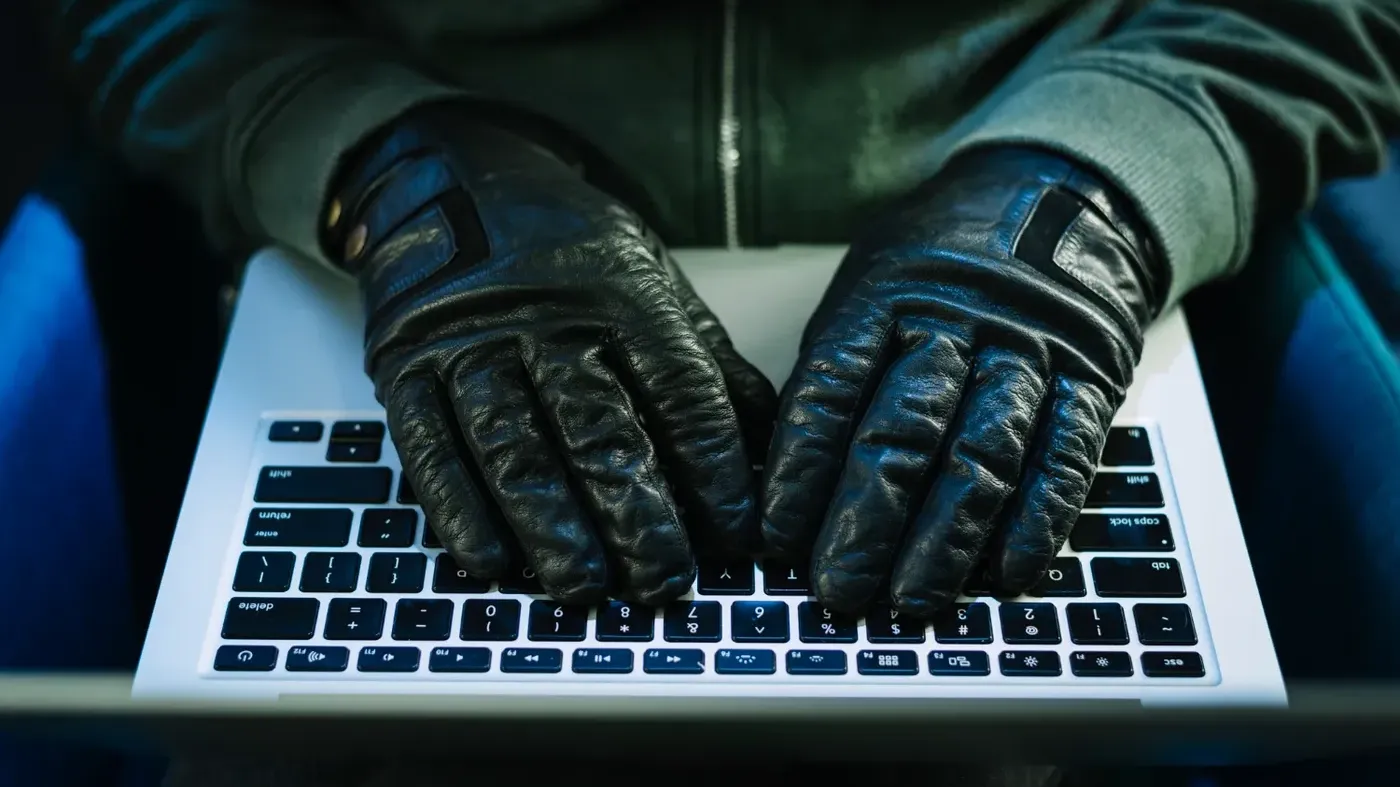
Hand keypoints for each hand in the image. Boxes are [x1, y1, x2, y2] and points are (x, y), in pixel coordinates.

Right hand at [322, 105, 775, 604]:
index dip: (714, 472)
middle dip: (637, 517)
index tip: (736, 535)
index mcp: (622, 295)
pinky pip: (432, 448)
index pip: (682, 394)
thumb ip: (704, 363)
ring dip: (552, 529)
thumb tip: (767, 446)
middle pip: (599, 431)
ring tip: (584, 587)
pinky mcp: (407, 366)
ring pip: (517, 450)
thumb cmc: (568, 251)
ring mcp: (470, 342)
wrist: (454, 180)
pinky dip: (460, 511)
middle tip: (665, 581)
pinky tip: (491, 560)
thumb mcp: (650, 280)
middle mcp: (546, 318)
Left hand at [760, 146, 1168, 615]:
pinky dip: (1037, 523)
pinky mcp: (1089, 379)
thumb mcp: (870, 284)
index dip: (800, 472)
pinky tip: (1006, 574)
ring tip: (912, 599)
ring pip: (982, 456)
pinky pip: (1066, 458)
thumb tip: (786, 479)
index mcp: (885, 297)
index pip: (831, 392)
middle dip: (866, 522)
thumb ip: (838, 369)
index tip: (777, 537)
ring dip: (946, 540)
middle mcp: (956, 322)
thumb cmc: (942, 261)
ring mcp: (1028, 351)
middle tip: (838, 588)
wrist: (1061, 197)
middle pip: (904, 433)